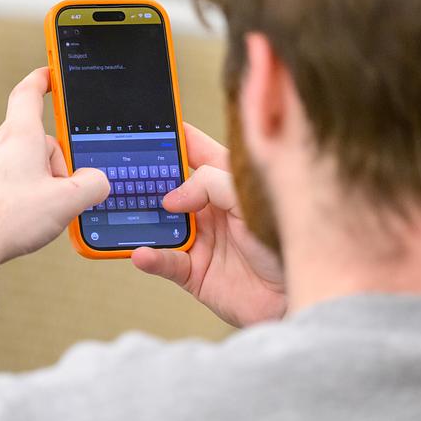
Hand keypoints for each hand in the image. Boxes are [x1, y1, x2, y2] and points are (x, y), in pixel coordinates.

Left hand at [0, 67, 108, 274]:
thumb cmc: (8, 220)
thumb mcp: (66, 203)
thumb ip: (92, 185)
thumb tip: (97, 181)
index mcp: (19, 137)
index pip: (29, 93)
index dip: (42, 80)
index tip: (48, 75)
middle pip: (26, 141)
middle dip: (45, 163)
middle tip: (54, 195)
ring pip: (4, 164)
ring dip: (20, 181)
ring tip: (26, 214)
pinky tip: (2, 221)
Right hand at [131, 123, 285, 326]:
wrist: (297, 294)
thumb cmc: (286, 241)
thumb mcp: (250, 197)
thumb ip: (211, 184)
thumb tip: (172, 197)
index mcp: (228, 183)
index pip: (196, 152)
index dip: (175, 139)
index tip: (151, 125)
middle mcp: (211, 209)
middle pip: (169, 187)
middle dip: (147, 179)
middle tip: (123, 171)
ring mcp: (202, 240)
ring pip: (160, 224)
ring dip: (142, 219)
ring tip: (125, 210)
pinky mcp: (195, 273)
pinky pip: (164, 261)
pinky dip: (151, 257)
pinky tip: (142, 252)